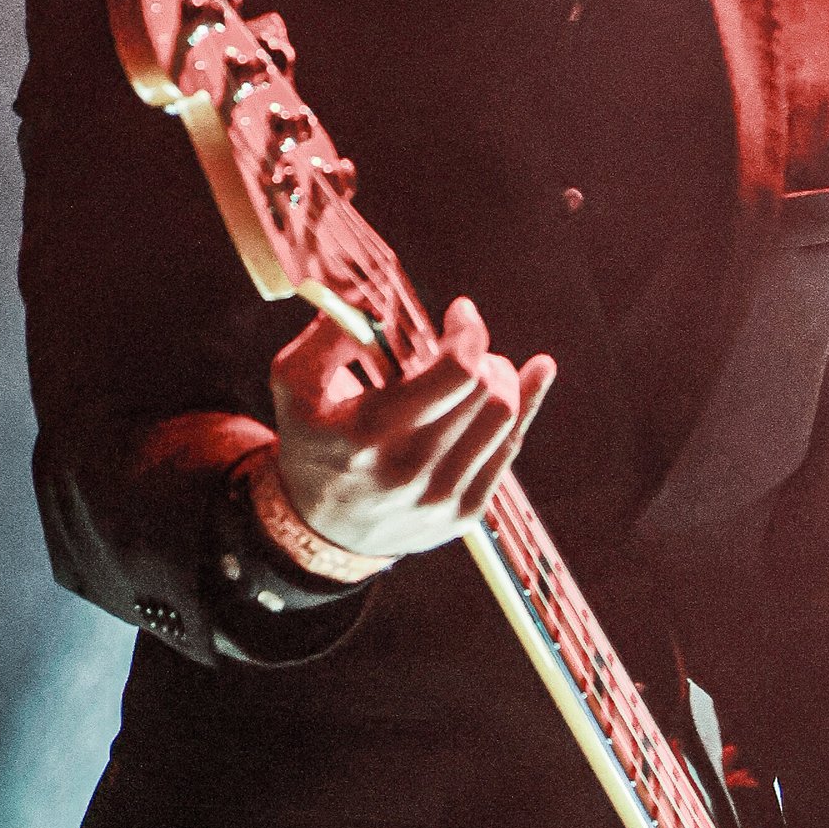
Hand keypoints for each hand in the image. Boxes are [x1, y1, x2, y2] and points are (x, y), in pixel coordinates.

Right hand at [268, 294, 553, 563]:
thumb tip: (373, 298)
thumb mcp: (294, 385)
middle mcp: (410, 471)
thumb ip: (327, 335)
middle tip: (463, 343)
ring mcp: (442, 497)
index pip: (456, 373)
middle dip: (481, 353)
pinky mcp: (465, 513)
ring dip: (502, 378)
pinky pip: (511, 448)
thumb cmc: (313, 443)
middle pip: (485, 391)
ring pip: (504, 417)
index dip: (468, 334)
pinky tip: (534, 374)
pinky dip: (526, 404)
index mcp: (370, 434)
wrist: (322, 529)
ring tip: (480, 368)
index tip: (460, 313)